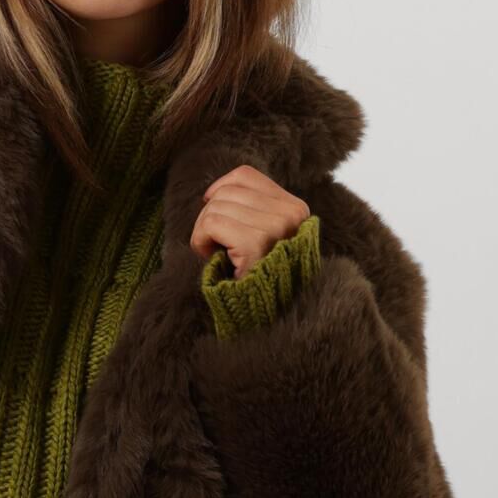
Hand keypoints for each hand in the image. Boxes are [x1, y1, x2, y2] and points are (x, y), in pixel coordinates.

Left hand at [189, 165, 308, 282]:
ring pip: (216, 207)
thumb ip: (250, 210)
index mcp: (296, 210)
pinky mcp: (255, 244)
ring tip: (217, 254)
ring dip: (204, 232)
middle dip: (210, 218)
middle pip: (227, 192)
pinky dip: (200, 241)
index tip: (213, 215)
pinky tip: (211, 258)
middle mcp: (290, 216)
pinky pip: (211, 223)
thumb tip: (213, 191)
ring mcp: (275, 229)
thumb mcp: (262, 237)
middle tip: (217, 246)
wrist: (266, 321)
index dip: (220, 190)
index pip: (246, 176)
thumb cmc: (257, 279)